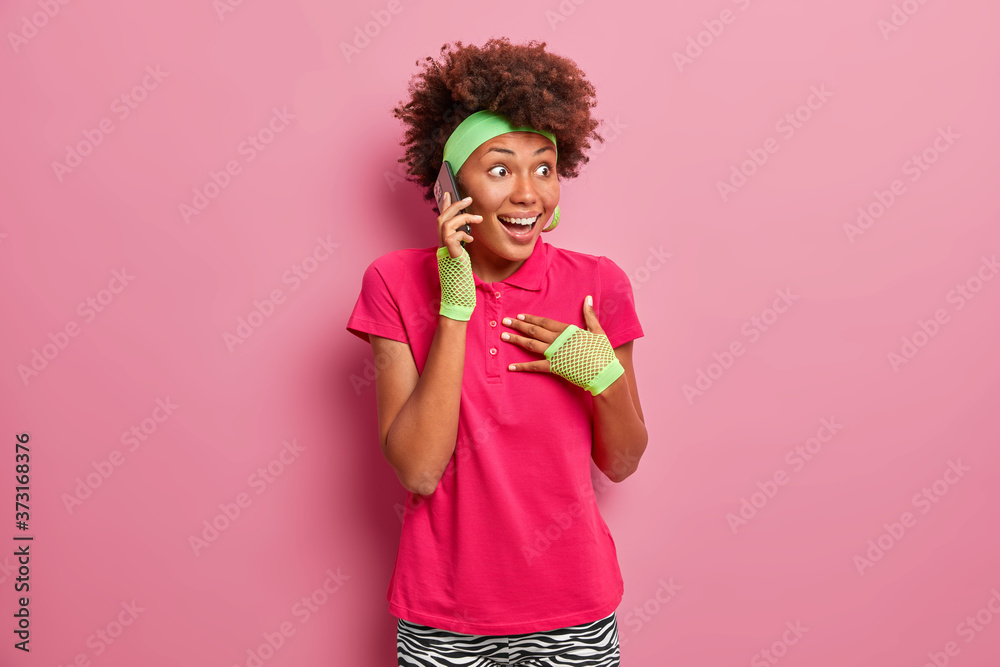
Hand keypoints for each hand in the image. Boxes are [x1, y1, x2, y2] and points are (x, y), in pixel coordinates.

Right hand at [437, 191, 481, 258]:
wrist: (459, 275)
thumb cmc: (461, 258)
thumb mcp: (463, 241)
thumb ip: (462, 231)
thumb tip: (470, 218)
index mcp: (445, 235)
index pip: (442, 216)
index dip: (444, 204)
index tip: (448, 193)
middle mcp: (441, 238)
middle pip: (442, 217)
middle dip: (455, 205)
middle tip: (469, 199)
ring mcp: (443, 243)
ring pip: (447, 224)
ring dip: (463, 218)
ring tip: (478, 219)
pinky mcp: (448, 248)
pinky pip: (454, 236)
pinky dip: (463, 234)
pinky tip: (470, 239)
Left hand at [501, 295, 622, 394]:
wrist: (605, 372)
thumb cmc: (603, 352)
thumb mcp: (597, 330)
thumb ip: (589, 315)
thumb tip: (587, 298)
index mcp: (568, 330)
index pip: (545, 322)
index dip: (531, 319)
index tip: (520, 315)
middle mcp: (558, 340)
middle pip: (534, 331)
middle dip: (519, 326)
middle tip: (505, 322)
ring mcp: (555, 354)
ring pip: (531, 345)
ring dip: (516, 340)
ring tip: (503, 337)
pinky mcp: (555, 368)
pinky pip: (535, 367)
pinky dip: (522, 367)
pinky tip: (511, 366)